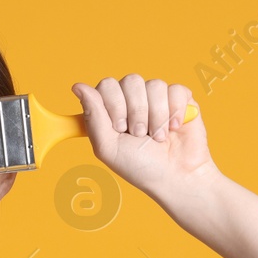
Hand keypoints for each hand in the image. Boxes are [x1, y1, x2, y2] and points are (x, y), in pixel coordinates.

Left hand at [71, 75, 217, 204]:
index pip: (107, 85)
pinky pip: (175, 89)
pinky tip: (174, 128)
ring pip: (154, 85)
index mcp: (112, 110)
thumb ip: (92, 116)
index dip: (114, 104)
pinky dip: (175, 112)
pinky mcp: (180, 99)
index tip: (120, 128)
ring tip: (158, 137)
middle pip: (131, 81)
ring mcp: (157, 99)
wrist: (176, 177)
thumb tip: (77, 86)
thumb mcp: (108, 147)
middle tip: (140, 134)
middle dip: (136, 111)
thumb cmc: (141, 167)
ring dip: (156, 115)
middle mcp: (133, 101)